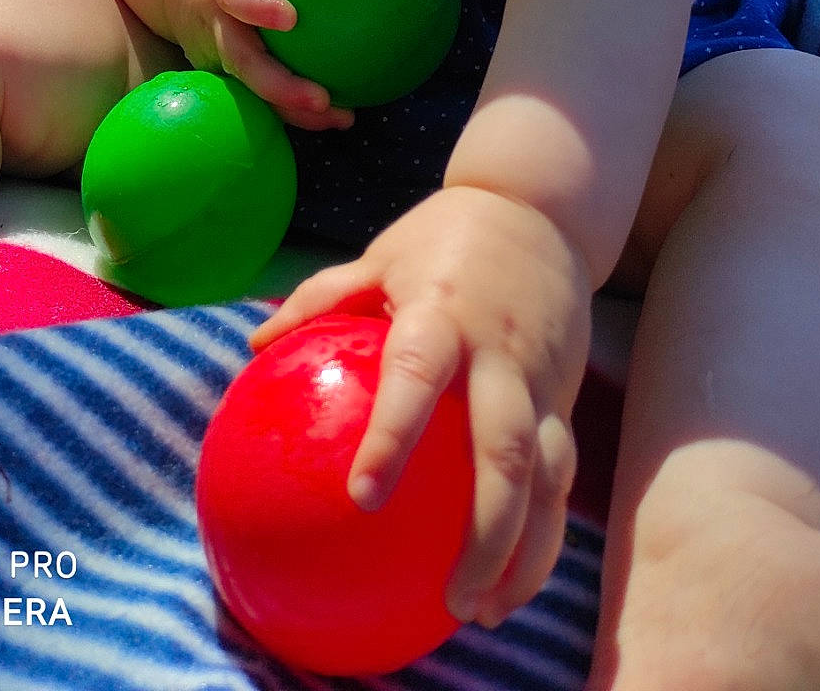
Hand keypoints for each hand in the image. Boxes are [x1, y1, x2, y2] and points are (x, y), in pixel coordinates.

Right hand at [162, 0, 354, 131]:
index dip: (256, 7)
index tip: (289, 17)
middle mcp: (212, 26)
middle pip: (241, 62)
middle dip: (279, 86)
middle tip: (321, 98)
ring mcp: (214, 58)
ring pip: (251, 91)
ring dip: (293, 110)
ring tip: (341, 118)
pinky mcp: (224, 78)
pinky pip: (256, 100)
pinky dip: (292, 113)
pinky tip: (335, 117)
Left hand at [249, 185, 591, 626]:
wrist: (542, 210)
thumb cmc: (445, 236)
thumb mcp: (380, 254)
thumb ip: (322, 298)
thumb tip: (253, 347)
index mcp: (443, 313)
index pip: (417, 377)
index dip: (394, 435)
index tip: (362, 496)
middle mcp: (500, 354)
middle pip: (505, 453)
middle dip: (485, 532)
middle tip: (450, 598)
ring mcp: (541, 379)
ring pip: (548, 479)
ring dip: (525, 551)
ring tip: (486, 610)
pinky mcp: (566, 396)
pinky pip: (563, 474)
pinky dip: (543, 531)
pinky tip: (510, 578)